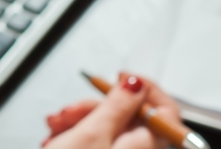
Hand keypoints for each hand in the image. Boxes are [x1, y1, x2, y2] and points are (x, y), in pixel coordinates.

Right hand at [43, 74, 181, 148]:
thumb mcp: (92, 132)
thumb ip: (118, 104)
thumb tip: (137, 83)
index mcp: (147, 146)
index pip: (165, 111)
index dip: (144, 89)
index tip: (119, 78)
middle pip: (131, 120)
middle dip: (97, 109)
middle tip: (71, 111)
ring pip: (110, 132)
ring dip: (80, 123)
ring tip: (55, 129)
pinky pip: (99, 146)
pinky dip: (78, 139)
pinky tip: (57, 141)